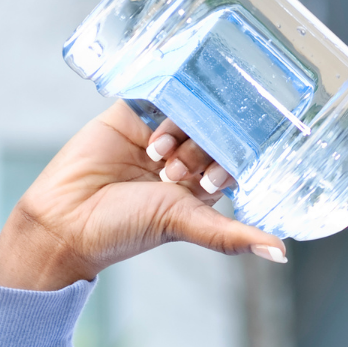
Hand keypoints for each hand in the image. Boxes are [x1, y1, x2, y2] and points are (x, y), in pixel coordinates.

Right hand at [0, 103, 285, 290]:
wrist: (66, 219)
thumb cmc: (127, 228)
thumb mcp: (187, 224)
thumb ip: (232, 236)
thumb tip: (280, 255)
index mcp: (202, 183)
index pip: (234, 156)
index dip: (227, 161)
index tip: (209, 180)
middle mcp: (184, 156)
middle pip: (213, 131)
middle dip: (199, 149)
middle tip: (173, 173)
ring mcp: (157, 133)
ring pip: (187, 111)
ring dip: (177, 132)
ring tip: (155, 158)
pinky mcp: (128, 114)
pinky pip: (154, 91)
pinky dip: (158, 100)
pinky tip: (151, 125)